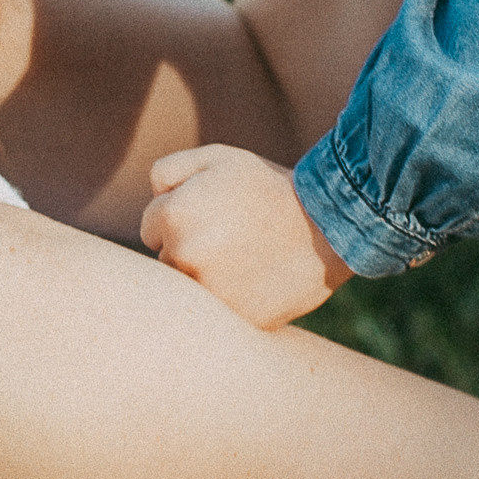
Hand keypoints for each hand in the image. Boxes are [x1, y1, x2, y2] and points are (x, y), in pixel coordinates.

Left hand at [140, 144, 352, 326]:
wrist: (328, 225)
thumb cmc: (269, 187)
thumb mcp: (219, 159)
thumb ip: (169, 170)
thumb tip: (150, 196)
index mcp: (175, 216)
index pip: (151, 227)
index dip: (180, 216)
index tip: (212, 213)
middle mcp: (184, 257)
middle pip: (166, 259)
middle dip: (189, 248)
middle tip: (230, 236)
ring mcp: (208, 293)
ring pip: (188, 288)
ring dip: (205, 276)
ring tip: (244, 258)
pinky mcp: (232, 319)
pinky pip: (214, 312)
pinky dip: (228, 299)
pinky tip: (254, 280)